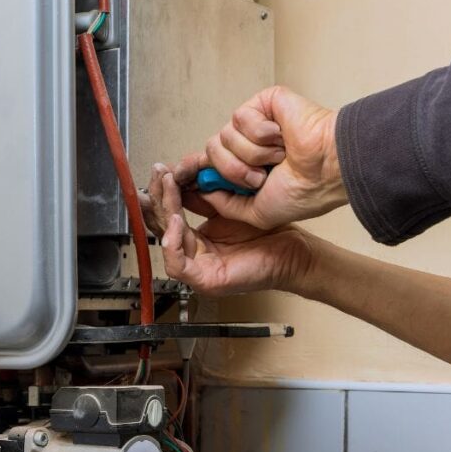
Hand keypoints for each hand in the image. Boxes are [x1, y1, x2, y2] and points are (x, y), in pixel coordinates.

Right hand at [141, 166, 315, 295]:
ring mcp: (198, 269)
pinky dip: (173, 243)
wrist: (293, 252)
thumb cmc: (268, 233)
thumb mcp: (230, 207)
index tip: (161, 171)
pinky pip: (177, 265)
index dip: (162, 192)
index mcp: (196, 240)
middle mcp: (193, 255)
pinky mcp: (205, 281)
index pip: (168, 215)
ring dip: (163, 212)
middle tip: (159, 174)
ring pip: (165, 242)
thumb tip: (184, 176)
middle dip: (158, 197)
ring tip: (169, 188)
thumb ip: (205, 197)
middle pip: (161, 226)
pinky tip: (176, 219)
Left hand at [172, 86, 346, 228]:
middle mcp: (248, 145)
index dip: (192, 168)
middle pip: (211, 152)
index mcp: (246, 167)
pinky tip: (281, 137)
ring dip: (251, 155)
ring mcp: (255, 123)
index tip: (178, 175)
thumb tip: (200, 191)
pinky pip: (240, 118)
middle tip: (261, 177)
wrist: (326, 171)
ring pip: (223, 137)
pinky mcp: (263, 103)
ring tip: (278, 157)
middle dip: (233, 171)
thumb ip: (225, 204)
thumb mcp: (256, 212)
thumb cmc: (303, 192)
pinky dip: (262, 134)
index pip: (209, 163)